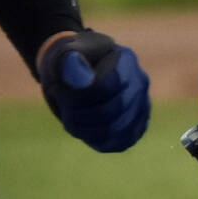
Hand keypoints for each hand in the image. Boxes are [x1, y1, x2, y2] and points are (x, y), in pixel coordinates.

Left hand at [37, 29, 149, 152]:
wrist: (77, 75)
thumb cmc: (68, 63)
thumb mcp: (62, 56)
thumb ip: (70, 61)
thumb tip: (82, 75)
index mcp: (124, 59)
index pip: (104, 87)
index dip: (76, 95)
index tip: (56, 90)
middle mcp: (139, 82)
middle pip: (110, 110)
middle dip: (77, 113)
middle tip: (61, 106)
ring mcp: (142, 105)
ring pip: (114, 130)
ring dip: (83, 129)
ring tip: (68, 117)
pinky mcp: (137, 127)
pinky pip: (117, 142)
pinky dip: (94, 139)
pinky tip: (81, 126)